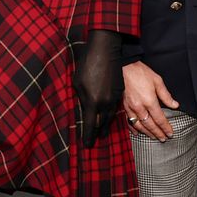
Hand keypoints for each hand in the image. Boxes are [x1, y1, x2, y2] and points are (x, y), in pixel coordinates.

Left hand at [72, 30, 123, 146]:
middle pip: (101, 123)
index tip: (87, 145)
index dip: (88, 136)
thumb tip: (85, 110)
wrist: (105, 51)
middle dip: (97, 132)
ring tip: (102, 132)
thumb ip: (81, 99)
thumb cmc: (87, 65)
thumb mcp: (78, 83)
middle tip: (94, 140)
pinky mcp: (118, 93)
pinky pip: (115, 109)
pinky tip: (108, 118)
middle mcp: (104, 103)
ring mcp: (113, 98)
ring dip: (105, 125)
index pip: (90, 124)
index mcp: (92, 102)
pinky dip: (111, 116)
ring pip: (109, 117)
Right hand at [122, 61, 178, 140]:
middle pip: (150, 125)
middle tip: (163, 139)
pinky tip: (137, 132)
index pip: (159, 119)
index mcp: (149, 101)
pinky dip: (133, 128)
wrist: (124, 67)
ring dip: (147, 133)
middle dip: (158, 133)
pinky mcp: (124, 106)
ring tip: (153, 137)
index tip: (170, 133)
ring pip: (139, 125)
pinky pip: (129, 120)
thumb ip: (166, 95)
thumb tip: (175, 105)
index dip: (165, 127)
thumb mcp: (157, 81)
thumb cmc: (140, 72)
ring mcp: (130, 107)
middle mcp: (139, 107)